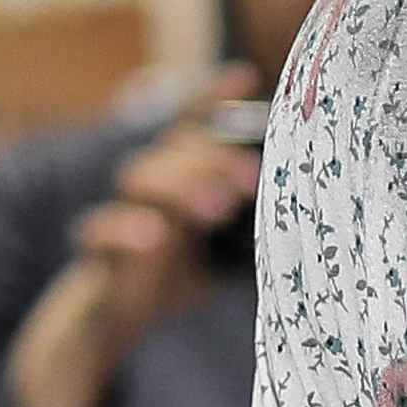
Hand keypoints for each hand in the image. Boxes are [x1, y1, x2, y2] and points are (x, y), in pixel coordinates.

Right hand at [6, 66, 263, 406]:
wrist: (104, 329)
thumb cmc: (167, 284)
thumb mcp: (219, 259)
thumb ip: (252, 238)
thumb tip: (310, 224)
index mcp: (177, 186)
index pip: (191, 131)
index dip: (210, 99)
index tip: (245, 77)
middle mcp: (147, 194)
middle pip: (172, 151)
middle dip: (212, 158)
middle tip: (252, 181)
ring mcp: (118, 222)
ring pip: (137, 180)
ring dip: (179, 186)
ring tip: (219, 208)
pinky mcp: (97, 259)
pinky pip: (98, 232)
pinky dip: (125, 231)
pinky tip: (156, 238)